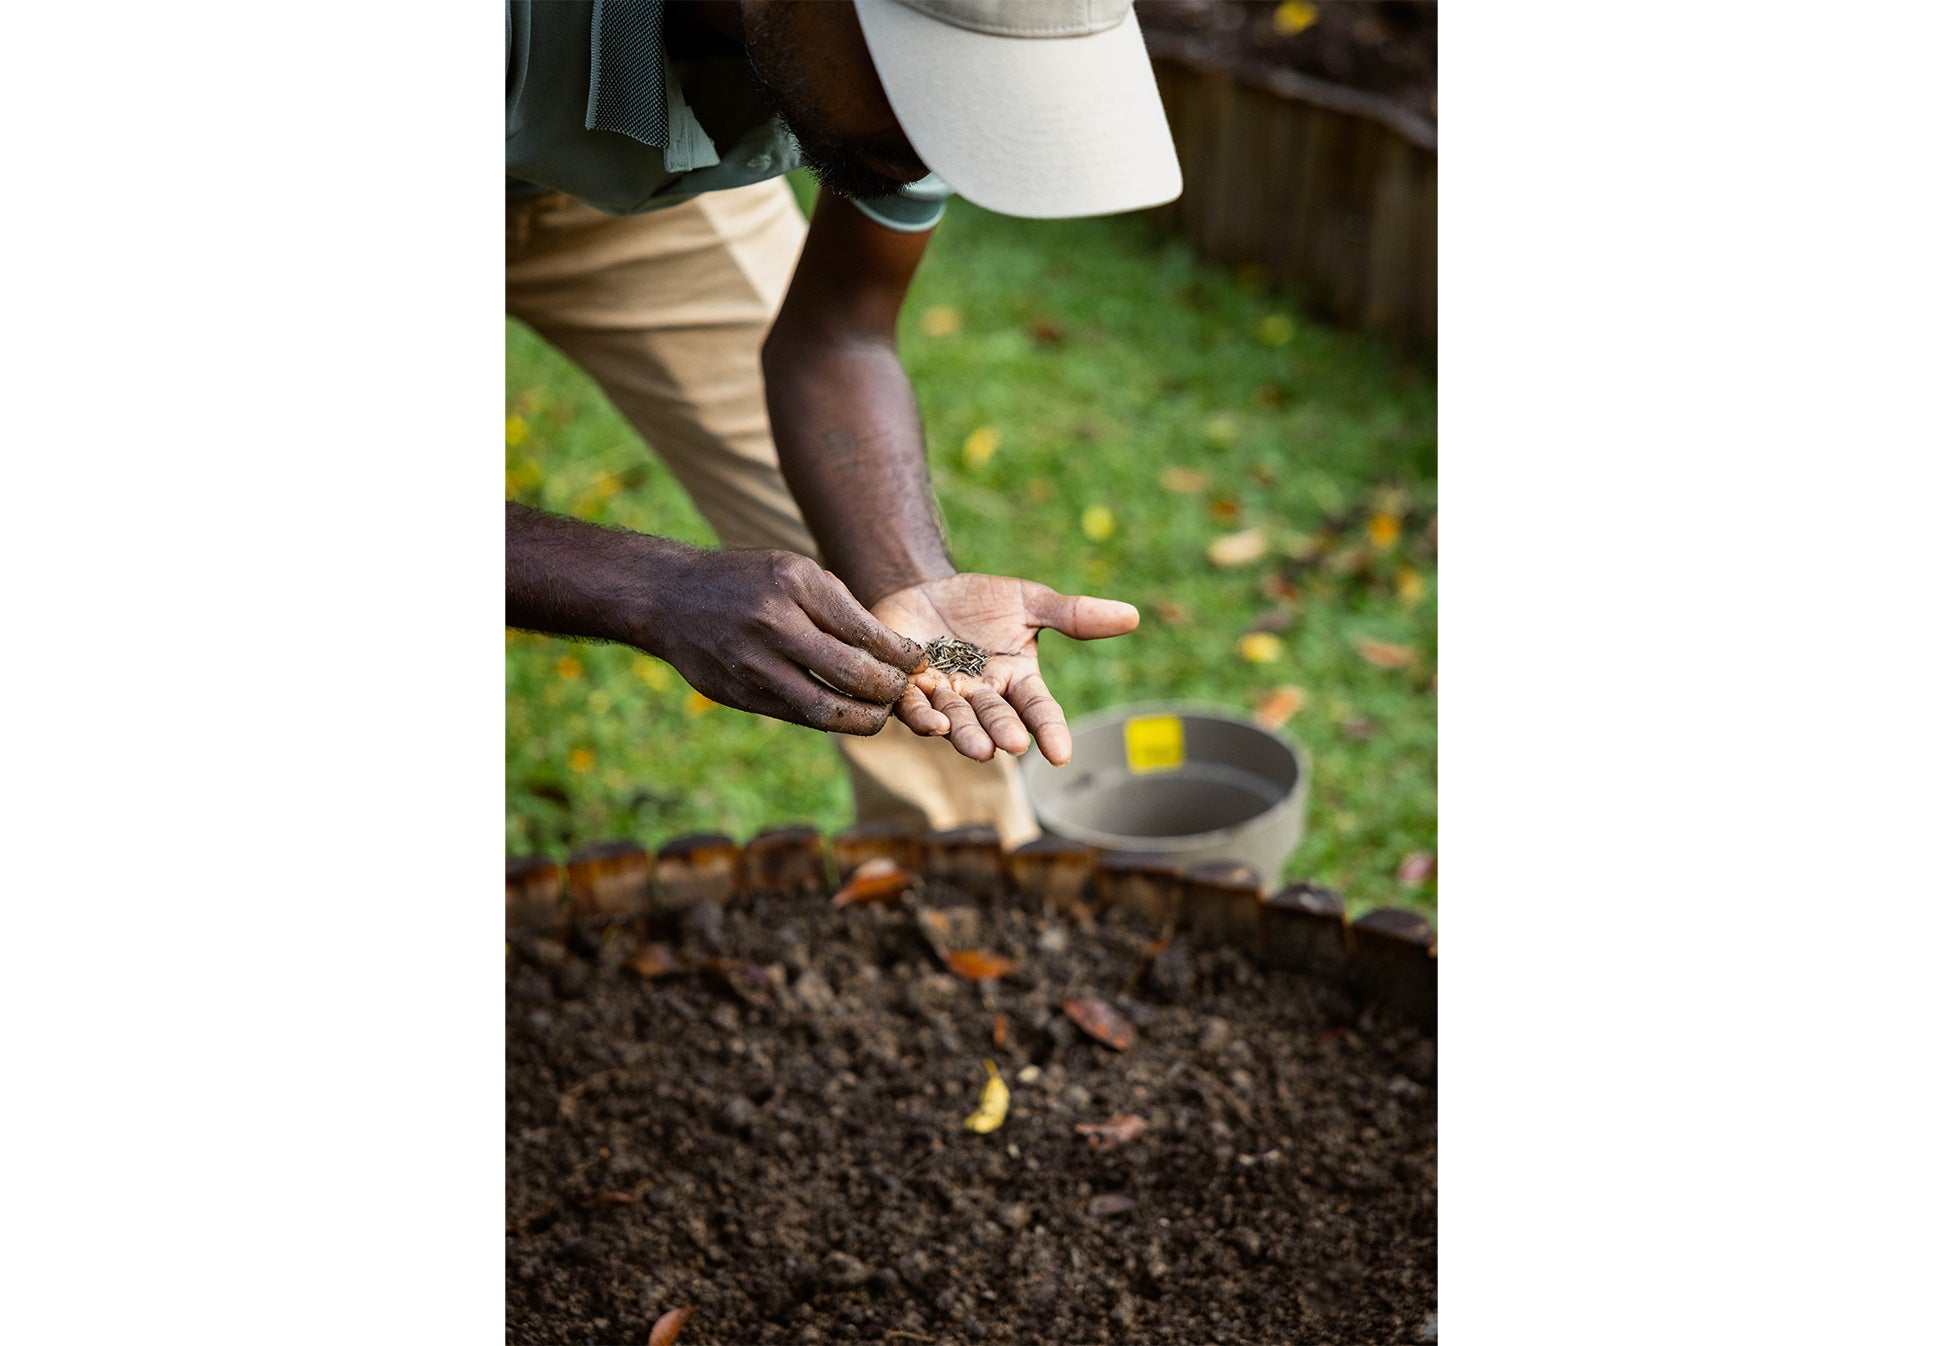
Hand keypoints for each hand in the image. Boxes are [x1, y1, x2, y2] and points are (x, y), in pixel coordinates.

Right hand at [647, 549, 924, 734]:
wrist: (670, 597)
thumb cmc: (746, 580)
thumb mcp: (795, 571)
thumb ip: (840, 607)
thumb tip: (893, 650)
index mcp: (795, 584)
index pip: (866, 632)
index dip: (901, 656)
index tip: (917, 663)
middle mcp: (774, 623)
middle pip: (852, 674)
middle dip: (889, 690)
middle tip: (904, 691)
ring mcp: (753, 663)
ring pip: (825, 709)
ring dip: (864, 718)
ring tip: (880, 713)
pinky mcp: (739, 694)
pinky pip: (797, 716)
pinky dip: (829, 719)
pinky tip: (845, 713)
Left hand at [870, 574, 1139, 764]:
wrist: (923, 589)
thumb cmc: (980, 602)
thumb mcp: (1029, 601)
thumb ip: (1073, 615)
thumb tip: (1132, 615)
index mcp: (1016, 681)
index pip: (1039, 710)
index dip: (1050, 732)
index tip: (1061, 755)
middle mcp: (982, 696)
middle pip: (996, 719)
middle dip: (1003, 732)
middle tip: (1012, 745)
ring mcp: (946, 697)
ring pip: (958, 721)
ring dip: (967, 735)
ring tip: (979, 748)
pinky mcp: (909, 689)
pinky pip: (915, 708)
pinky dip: (923, 717)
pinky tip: (933, 724)